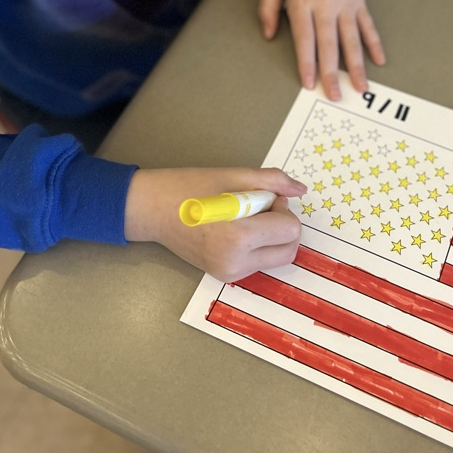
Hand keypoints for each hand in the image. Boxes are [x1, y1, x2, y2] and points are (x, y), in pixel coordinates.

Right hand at [123, 166, 304, 280]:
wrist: (152, 210)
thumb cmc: (189, 187)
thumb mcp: (233, 176)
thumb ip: (272, 181)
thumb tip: (300, 190)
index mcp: (239, 238)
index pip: (290, 230)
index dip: (282, 208)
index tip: (262, 196)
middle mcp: (236, 263)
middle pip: (289, 250)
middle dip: (282, 225)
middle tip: (258, 206)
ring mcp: (230, 274)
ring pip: (276, 257)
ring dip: (271, 236)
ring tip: (244, 216)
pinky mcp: (224, 276)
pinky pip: (258, 262)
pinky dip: (258, 245)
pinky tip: (235, 228)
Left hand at [258, 0, 384, 99]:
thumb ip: (267, 7)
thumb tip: (269, 34)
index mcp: (303, 1)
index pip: (305, 39)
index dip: (308, 63)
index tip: (310, 83)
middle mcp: (326, 5)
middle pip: (330, 45)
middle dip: (333, 73)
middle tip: (335, 95)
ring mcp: (345, 4)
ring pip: (352, 40)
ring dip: (357, 66)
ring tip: (361, 87)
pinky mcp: (359, 2)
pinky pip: (368, 27)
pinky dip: (374, 44)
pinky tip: (379, 61)